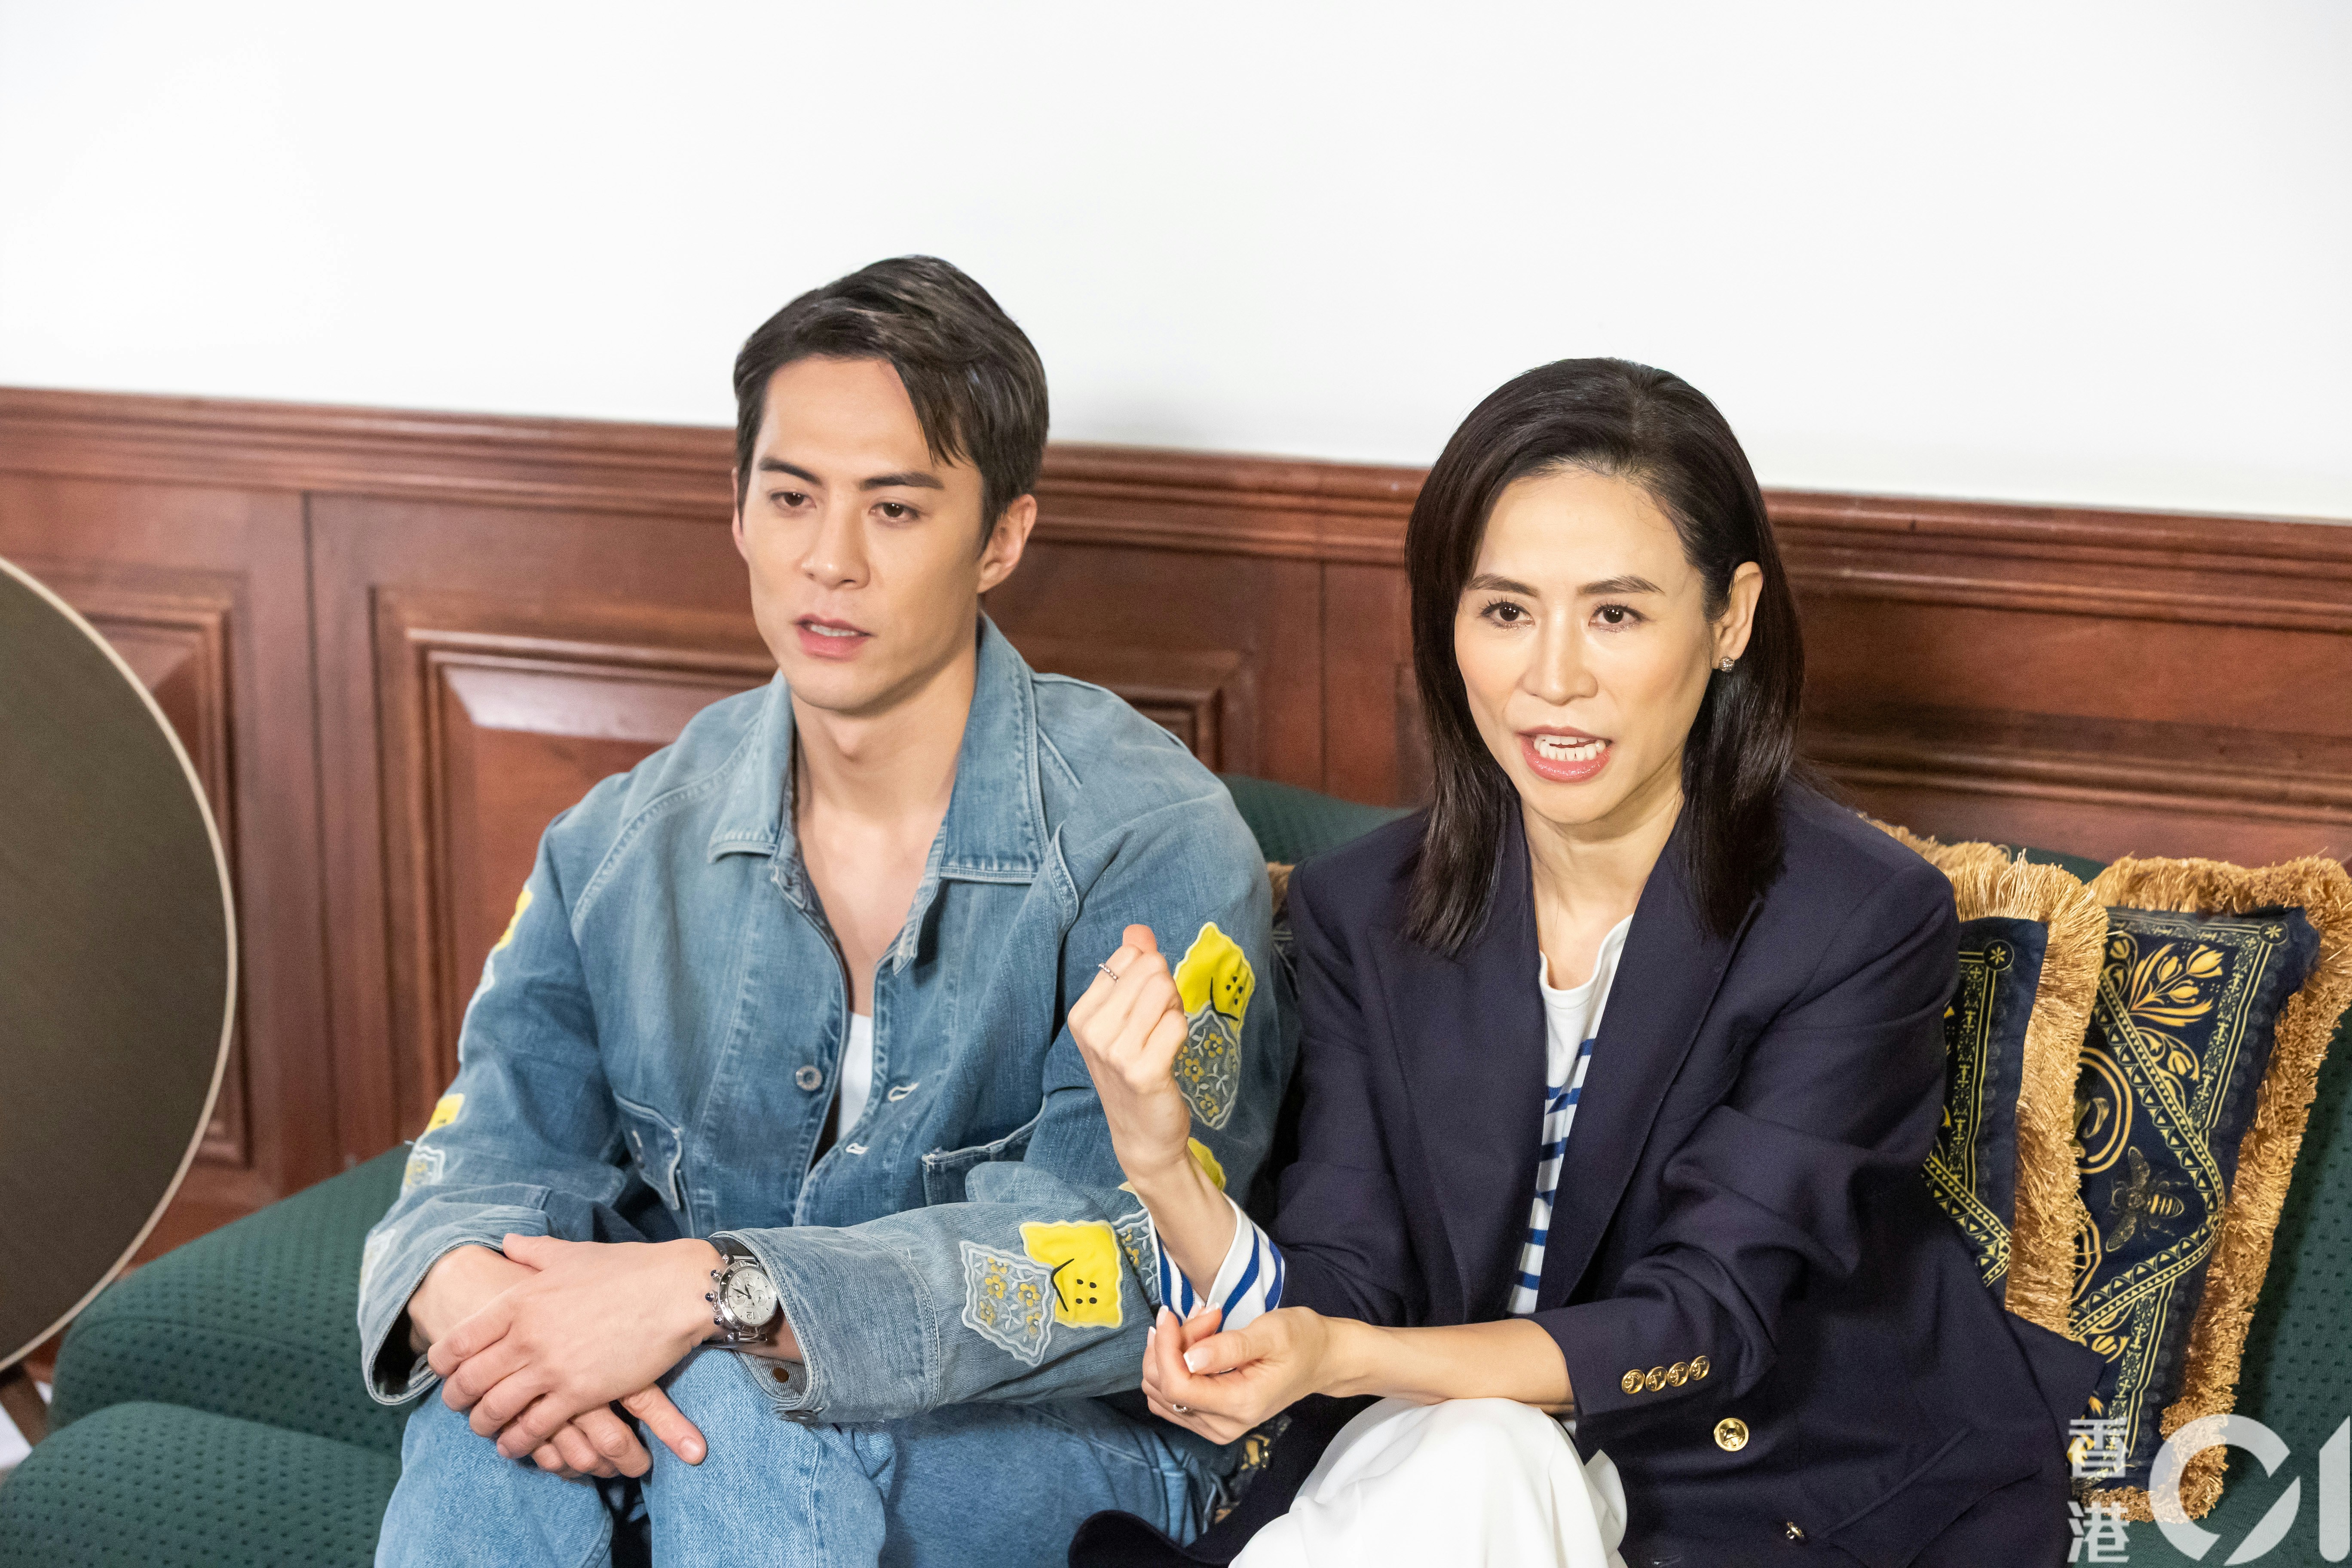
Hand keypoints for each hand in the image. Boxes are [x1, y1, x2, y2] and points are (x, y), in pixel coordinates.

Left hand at [428, 1234, 723, 1462]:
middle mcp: (527, 1337)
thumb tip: (507, 1242)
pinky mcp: (579, 1394)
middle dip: (456, 1400)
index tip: (443, 1371)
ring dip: (484, 1425)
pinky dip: (519, 1442)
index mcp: (520, 1300)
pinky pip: (534, 1428)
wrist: (677, 1291)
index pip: (458, 1341)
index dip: (441, 1363)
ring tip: (487, 1430)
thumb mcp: (573, 1253)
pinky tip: (517, 1445)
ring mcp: (552, 1368)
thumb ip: (533, 1251)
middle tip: (459, 1407)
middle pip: (469, 1382)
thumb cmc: (629, 1268)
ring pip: (496, 1410)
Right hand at [1069, 925, 1196, 1190]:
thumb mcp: (1126, 1016)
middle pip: (1151, 969)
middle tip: (1157, 1028)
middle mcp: (1092, 1030)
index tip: (1143, 1012)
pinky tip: (1169, 1057)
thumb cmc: (1136, 1069)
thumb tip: (1138, 929)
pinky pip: (1177, 1023)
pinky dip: (1181, 1034)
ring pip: (1165, 991)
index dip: (1149, 977)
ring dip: (1175, 1012)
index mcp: (1082, 1013)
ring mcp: (1115, 1052)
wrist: (1141, 1133)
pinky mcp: (1143, 1070)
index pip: (1129, 956)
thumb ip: (1133, 967)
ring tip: (1162, 1041)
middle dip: (1166, 992)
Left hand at [1142, 1304, 1334, 1444]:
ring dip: (1171, 1352)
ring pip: (1161, 1392)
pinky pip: (1171, 1396)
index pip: (1177, 1386)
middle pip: (1164, 1388)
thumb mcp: (1270, 1334)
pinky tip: (1197, 1342)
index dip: (1164, 1347)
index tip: (1170, 1313)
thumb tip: (1189, 1358)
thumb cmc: (1301, 1341)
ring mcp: (1214, 1426)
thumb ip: (1229, 1347)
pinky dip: (1174, 1365)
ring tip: (1205, 1324)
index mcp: (1239, 1404)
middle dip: (1172, 1344)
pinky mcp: (1209, 1419)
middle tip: (1205, 1315)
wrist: (1321, 1360)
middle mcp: (1223, 1425)